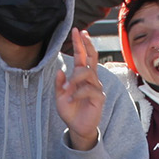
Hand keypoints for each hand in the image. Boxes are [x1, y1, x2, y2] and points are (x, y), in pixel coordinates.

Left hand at [55, 33, 104, 151]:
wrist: (77, 127)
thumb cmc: (70, 110)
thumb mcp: (59, 96)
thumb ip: (59, 84)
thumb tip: (60, 70)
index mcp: (80, 76)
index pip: (81, 57)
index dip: (80, 44)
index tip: (78, 31)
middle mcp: (90, 79)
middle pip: (91, 58)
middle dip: (87, 45)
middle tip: (82, 34)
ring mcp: (96, 87)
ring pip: (88, 73)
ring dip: (75, 78)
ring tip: (66, 88)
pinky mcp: (99, 97)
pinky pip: (90, 89)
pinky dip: (78, 93)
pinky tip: (71, 98)